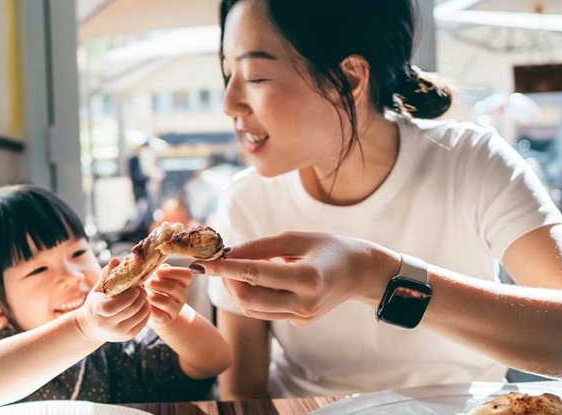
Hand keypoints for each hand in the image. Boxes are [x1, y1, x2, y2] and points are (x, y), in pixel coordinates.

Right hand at [74, 258, 149, 342]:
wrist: (92, 327)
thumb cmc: (96, 302)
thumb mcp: (98, 289)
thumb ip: (107, 275)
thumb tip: (116, 260)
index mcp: (98, 310)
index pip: (113, 307)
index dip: (127, 297)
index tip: (134, 288)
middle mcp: (108, 324)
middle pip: (132, 308)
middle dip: (141, 295)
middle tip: (141, 287)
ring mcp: (119, 332)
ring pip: (141, 314)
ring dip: (145, 301)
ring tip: (141, 294)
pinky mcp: (129, 335)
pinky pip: (144, 321)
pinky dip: (146, 310)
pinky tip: (142, 303)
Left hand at [144, 265, 191, 328]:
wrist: (155, 312)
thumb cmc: (155, 289)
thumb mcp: (159, 277)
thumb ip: (159, 270)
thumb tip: (151, 268)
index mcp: (183, 282)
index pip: (186, 275)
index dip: (172, 272)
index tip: (157, 272)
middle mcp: (183, 295)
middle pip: (173, 288)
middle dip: (156, 284)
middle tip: (146, 283)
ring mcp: (176, 309)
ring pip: (165, 302)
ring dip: (151, 296)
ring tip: (145, 294)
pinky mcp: (166, 320)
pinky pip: (158, 314)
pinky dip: (149, 308)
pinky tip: (145, 304)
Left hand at [192, 232, 400, 325]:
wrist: (361, 273)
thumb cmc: (329, 248)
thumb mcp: (296, 238)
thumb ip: (260, 246)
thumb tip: (226, 253)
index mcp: (308, 278)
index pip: (255, 274)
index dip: (224, 268)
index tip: (201, 262)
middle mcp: (305, 304)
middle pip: (248, 298)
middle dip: (227, 280)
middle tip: (221, 260)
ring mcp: (302, 317)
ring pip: (252, 309)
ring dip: (237, 288)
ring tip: (239, 266)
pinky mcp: (300, 323)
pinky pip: (265, 311)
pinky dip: (253, 294)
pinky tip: (259, 278)